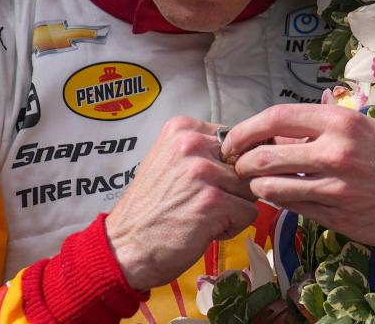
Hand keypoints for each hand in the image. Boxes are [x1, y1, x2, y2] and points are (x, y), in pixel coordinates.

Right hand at [105, 117, 257, 291]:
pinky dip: (232, 227)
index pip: (235, 140)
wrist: (125, 246)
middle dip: (232, 188)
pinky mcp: (213, 202)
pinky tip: (204, 229)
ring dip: (233, 208)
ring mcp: (203, 172)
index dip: (228, 166)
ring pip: (249, 189)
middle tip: (201, 202)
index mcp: (182, 129)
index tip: (205, 182)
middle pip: (244, 164)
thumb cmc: (150, 209)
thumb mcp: (169, 162)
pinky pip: (248, 213)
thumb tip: (245, 154)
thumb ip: (202, 152)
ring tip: (202, 216)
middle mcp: (192, 144)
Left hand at [221, 104, 374, 249]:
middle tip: (237, 164)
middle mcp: (335, 152)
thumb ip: (317, 129)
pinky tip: (278, 195)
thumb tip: (271, 133)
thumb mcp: (361, 128)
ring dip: (255, 184)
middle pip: (264, 155)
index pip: (274, 118)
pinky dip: (278, 201)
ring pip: (272, 186)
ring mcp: (336, 188)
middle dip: (241, 161)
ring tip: (254, 181)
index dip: (245, 129)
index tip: (233, 138)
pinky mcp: (337, 217)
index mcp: (341, 122)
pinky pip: (292, 208)